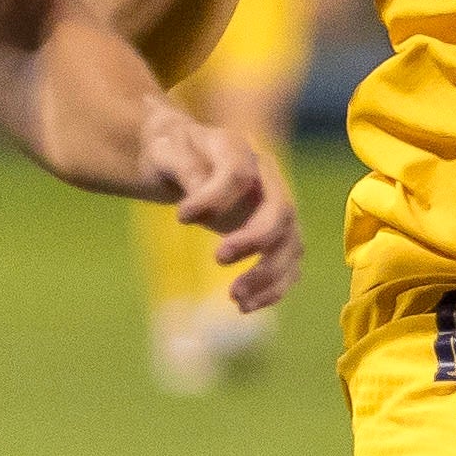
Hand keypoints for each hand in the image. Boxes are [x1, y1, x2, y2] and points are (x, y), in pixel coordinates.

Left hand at [139, 106, 299, 314]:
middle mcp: (267, 179)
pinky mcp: (275, 236)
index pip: (239, 174)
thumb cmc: (173, 152)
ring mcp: (275, 209)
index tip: (181, 217)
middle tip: (218, 258)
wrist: (184, 160)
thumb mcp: (165, 149)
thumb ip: (182, 166)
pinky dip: (273, 289)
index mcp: (240, 150)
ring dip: (267, 275)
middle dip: (255, 239)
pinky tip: (246, 306)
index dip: (213, 197)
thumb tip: (197, 197)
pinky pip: (288, 266)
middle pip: (281, 211)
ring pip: (290, 244)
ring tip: (235, 299)